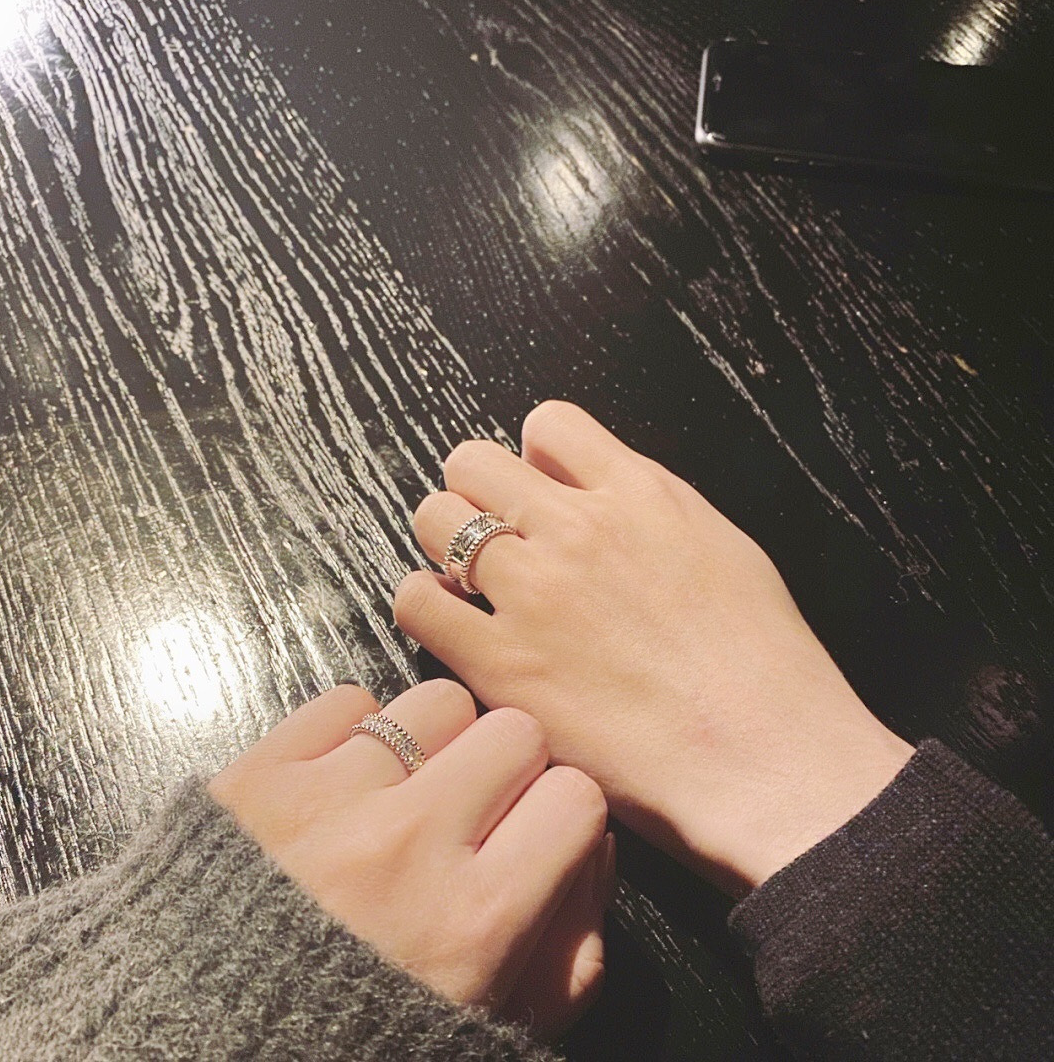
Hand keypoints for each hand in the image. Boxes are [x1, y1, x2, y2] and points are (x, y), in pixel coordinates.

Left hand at [208, 679, 610, 1036]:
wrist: (195, 1052)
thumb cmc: (356, 1037)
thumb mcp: (493, 1032)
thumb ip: (569, 955)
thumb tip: (590, 852)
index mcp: (474, 923)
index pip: (576, 799)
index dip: (559, 818)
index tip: (529, 838)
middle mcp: (410, 847)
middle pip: (515, 732)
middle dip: (504, 771)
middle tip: (468, 815)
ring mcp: (331, 801)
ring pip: (437, 703)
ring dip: (434, 744)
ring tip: (402, 795)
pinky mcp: (262, 774)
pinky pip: (348, 701)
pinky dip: (354, 736)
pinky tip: (341, 787)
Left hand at [396, 401, 914, 893]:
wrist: (764, 756)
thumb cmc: (761, 662)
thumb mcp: (722, 547)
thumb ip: (651, 507)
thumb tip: (597, 489)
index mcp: (636, 494)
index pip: (548, 424)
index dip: (536, 457)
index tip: (542, 493)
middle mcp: (576, 529)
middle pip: (473, 461)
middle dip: (478, 492)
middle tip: (495, 537)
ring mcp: (533, 594)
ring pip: (435, 518)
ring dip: (444, 543)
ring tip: (469, 582)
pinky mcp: (501, 663)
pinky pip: (416, 602)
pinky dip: (425, 605)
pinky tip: (452, 626)